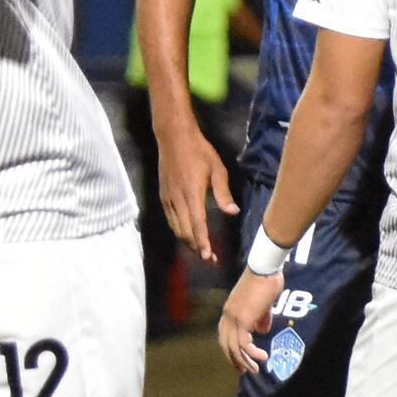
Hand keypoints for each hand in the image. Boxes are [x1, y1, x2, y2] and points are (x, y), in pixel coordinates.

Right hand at [154, 107, 237, 254]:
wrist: (173, 137)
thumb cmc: (199, 151)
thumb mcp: (217, 168)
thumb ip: (223, 192)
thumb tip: (232, 212)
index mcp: (192, 194)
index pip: (197, 224)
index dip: (202, 242)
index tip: (208, 257)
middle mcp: (177, 200)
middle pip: (185, 231)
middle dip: (196, 248)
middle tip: (209, 259)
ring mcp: (168, 199)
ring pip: (176, 228)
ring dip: (188, 242)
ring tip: (200, 251)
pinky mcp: (163, 197)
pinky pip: (171, 220)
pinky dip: (179, 231)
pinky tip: (187, 235)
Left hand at [217, 266, 286, 376]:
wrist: (264, 268)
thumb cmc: (265, 280)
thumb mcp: (262, 303)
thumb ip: (261, 317)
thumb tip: (262, 331)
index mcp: (229, 311)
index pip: (224, 335)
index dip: (230, 350)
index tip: (239, 360)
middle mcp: (227, 316)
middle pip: (225, 345)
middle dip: (235, 360)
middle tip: (244, 371)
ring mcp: (234, 318)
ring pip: (234, 347)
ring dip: (245, 361)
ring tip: (256, 369)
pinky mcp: (244, 320)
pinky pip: (244, 343)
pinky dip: (252, 354)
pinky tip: (262, 357)